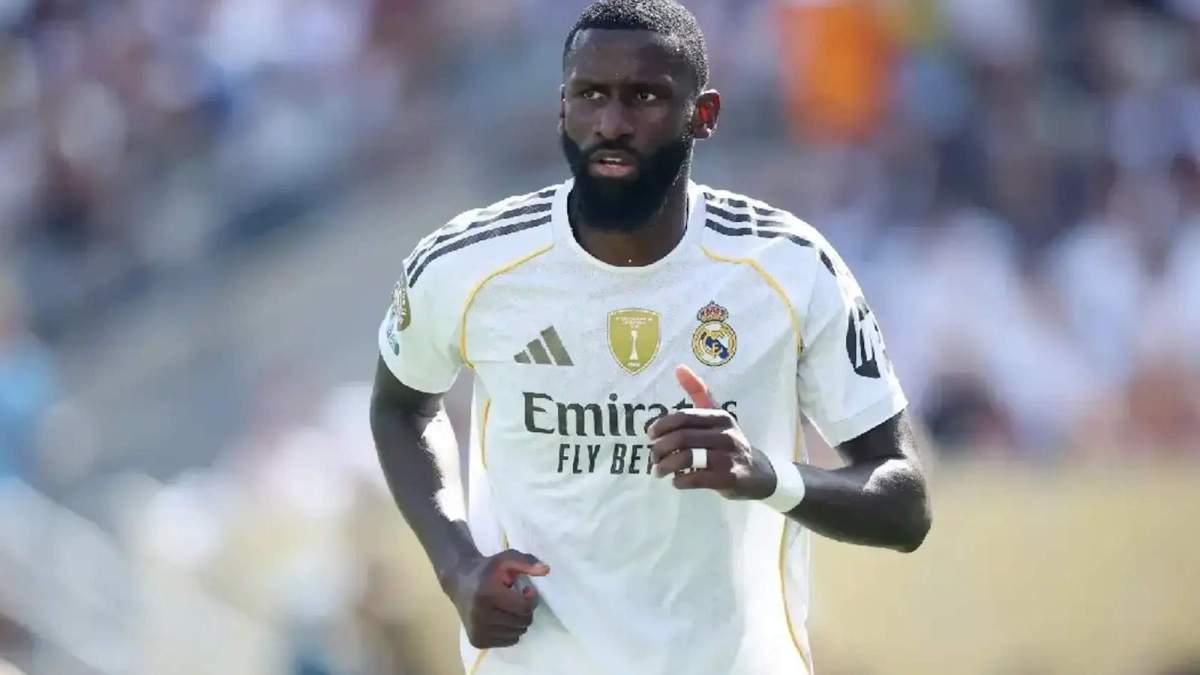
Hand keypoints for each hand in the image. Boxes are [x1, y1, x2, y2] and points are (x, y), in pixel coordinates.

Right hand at [444, 549, 549, 648]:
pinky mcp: (477, 641)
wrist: (459, 581)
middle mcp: (480, 616)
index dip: (531, 599)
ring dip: (517, 621)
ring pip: (517, 634)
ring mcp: (478, 631)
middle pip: (522, 622)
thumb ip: (527, 562)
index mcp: (487, 594)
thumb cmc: (487, 570)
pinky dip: (509, 631)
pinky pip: (508, 641)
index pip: (524, 608)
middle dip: (525, 610)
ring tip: (506, 607)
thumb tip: (546, 570)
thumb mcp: (507, 558)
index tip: (526, 589)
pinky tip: (500, 617)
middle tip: (516, 599)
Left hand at [648, 365, 777, 499]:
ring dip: (666, 465)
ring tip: (658, 470)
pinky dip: (680, 481)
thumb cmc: (728, 442)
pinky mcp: (728, 478)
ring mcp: (728, 458)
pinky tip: (676, 481)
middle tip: (653, 456)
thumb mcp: (717, 415)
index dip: (663, 425)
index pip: (684, 417)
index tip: (651, 434)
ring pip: (687, 458)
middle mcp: (726, 435)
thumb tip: (679, 368)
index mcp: (720, 417)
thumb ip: (698, 392)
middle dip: (661, 448)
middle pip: (682, 438)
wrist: (757, 473)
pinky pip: (696, 479)